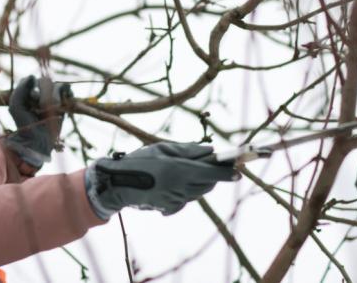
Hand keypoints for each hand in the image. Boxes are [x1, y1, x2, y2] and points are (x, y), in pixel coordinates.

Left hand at [3, 75, 71, 167]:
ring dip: (53, 97)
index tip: (32, 99)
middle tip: (41, 107)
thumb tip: (31, 76)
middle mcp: (38, 90)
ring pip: (55, 85)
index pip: (31, 79)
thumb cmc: (24, 123)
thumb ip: (20, 89)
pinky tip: (61, 104)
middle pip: (45, 81)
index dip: (33, 88)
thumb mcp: (16, 106)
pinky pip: (66, 87)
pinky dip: (65, 93)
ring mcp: (51, 94)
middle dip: (44, 94)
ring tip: (50, 110)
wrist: (37, 140)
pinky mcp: (62, 100)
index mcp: (25, 89)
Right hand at [84, 142, 237, 218]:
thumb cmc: (139, 161)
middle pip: (208, 184)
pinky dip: (184, 191)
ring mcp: (175, 200)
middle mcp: (181, 187)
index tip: (239, 172)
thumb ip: (188, 150)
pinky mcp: (169, 207)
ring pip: (197, 192)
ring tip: (180, 172)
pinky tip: (169, 183)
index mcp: (180, 170)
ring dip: (197, 182)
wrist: (118, 183)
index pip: (212, 172)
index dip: (227, 172)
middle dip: (212, 175)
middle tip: (206, 164)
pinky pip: (185, 199)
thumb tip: (210, 151)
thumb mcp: (162, 148)